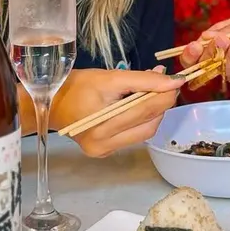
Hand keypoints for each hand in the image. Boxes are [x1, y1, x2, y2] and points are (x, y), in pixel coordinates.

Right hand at [48, 67, 179, 156]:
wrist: (51, 103)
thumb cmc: (78, 86)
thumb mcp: (110, 77)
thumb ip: (143, 80)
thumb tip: (173, 81)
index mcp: (101, 126)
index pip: (144, 110)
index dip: (165, 95)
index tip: (178, 81)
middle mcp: (103, 145)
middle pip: (148, 124)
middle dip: (162, 104)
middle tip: (167, 86)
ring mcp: (104, 152)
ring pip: (145, 132)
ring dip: (154, 114)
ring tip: (153, 94)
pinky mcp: (105, 153)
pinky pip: (133, 136)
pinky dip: (142, 121)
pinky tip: (139, 107)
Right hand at [181, 9, 229, 85]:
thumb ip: (229, 28)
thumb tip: (205, 37)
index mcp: (226, 41)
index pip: (203, 49)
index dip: (193, 52)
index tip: (191, 46)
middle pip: (208, 64)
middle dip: (201, 57)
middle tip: (199, 48)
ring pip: (225, 69)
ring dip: (226, 54)